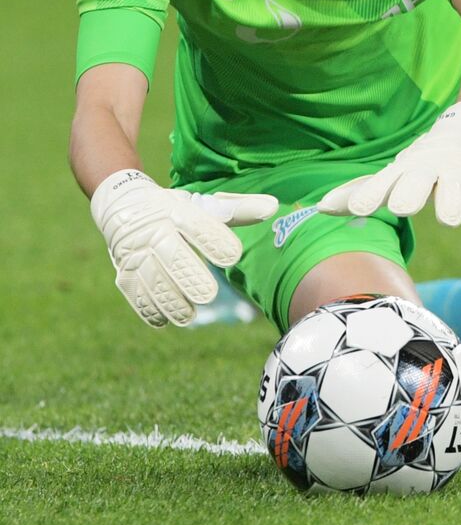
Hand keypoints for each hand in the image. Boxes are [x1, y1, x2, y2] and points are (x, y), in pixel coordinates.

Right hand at [90, 170, 277, 327]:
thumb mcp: (204, 205)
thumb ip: (238, 209)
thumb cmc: (176, 209)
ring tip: (187, 316)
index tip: (233, 256)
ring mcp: (136, 252)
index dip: (214, 240)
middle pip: (171, 255)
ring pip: (151, 278)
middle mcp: (154, 231)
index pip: (198, 225)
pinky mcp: (124, 270)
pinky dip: (147, 307)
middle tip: (208, 295)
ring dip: (167, 299)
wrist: (124, 204)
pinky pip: (134, 291)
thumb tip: (273, 207)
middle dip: (188, 276)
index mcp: (178, 212)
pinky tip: (164, 320)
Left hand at [318, 99, 460, 230]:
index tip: (358, 209)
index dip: (369, 196)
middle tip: (402, 207)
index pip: (382, 183)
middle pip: (417, 183)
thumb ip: (359, 193)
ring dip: (450, 206)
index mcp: (402, 170)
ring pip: (452, 194)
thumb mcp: (392, 174)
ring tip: (448, 219)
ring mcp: (455, 175)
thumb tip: (320, 207)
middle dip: (409, 195)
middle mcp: (427, 170)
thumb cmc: (420, 164)